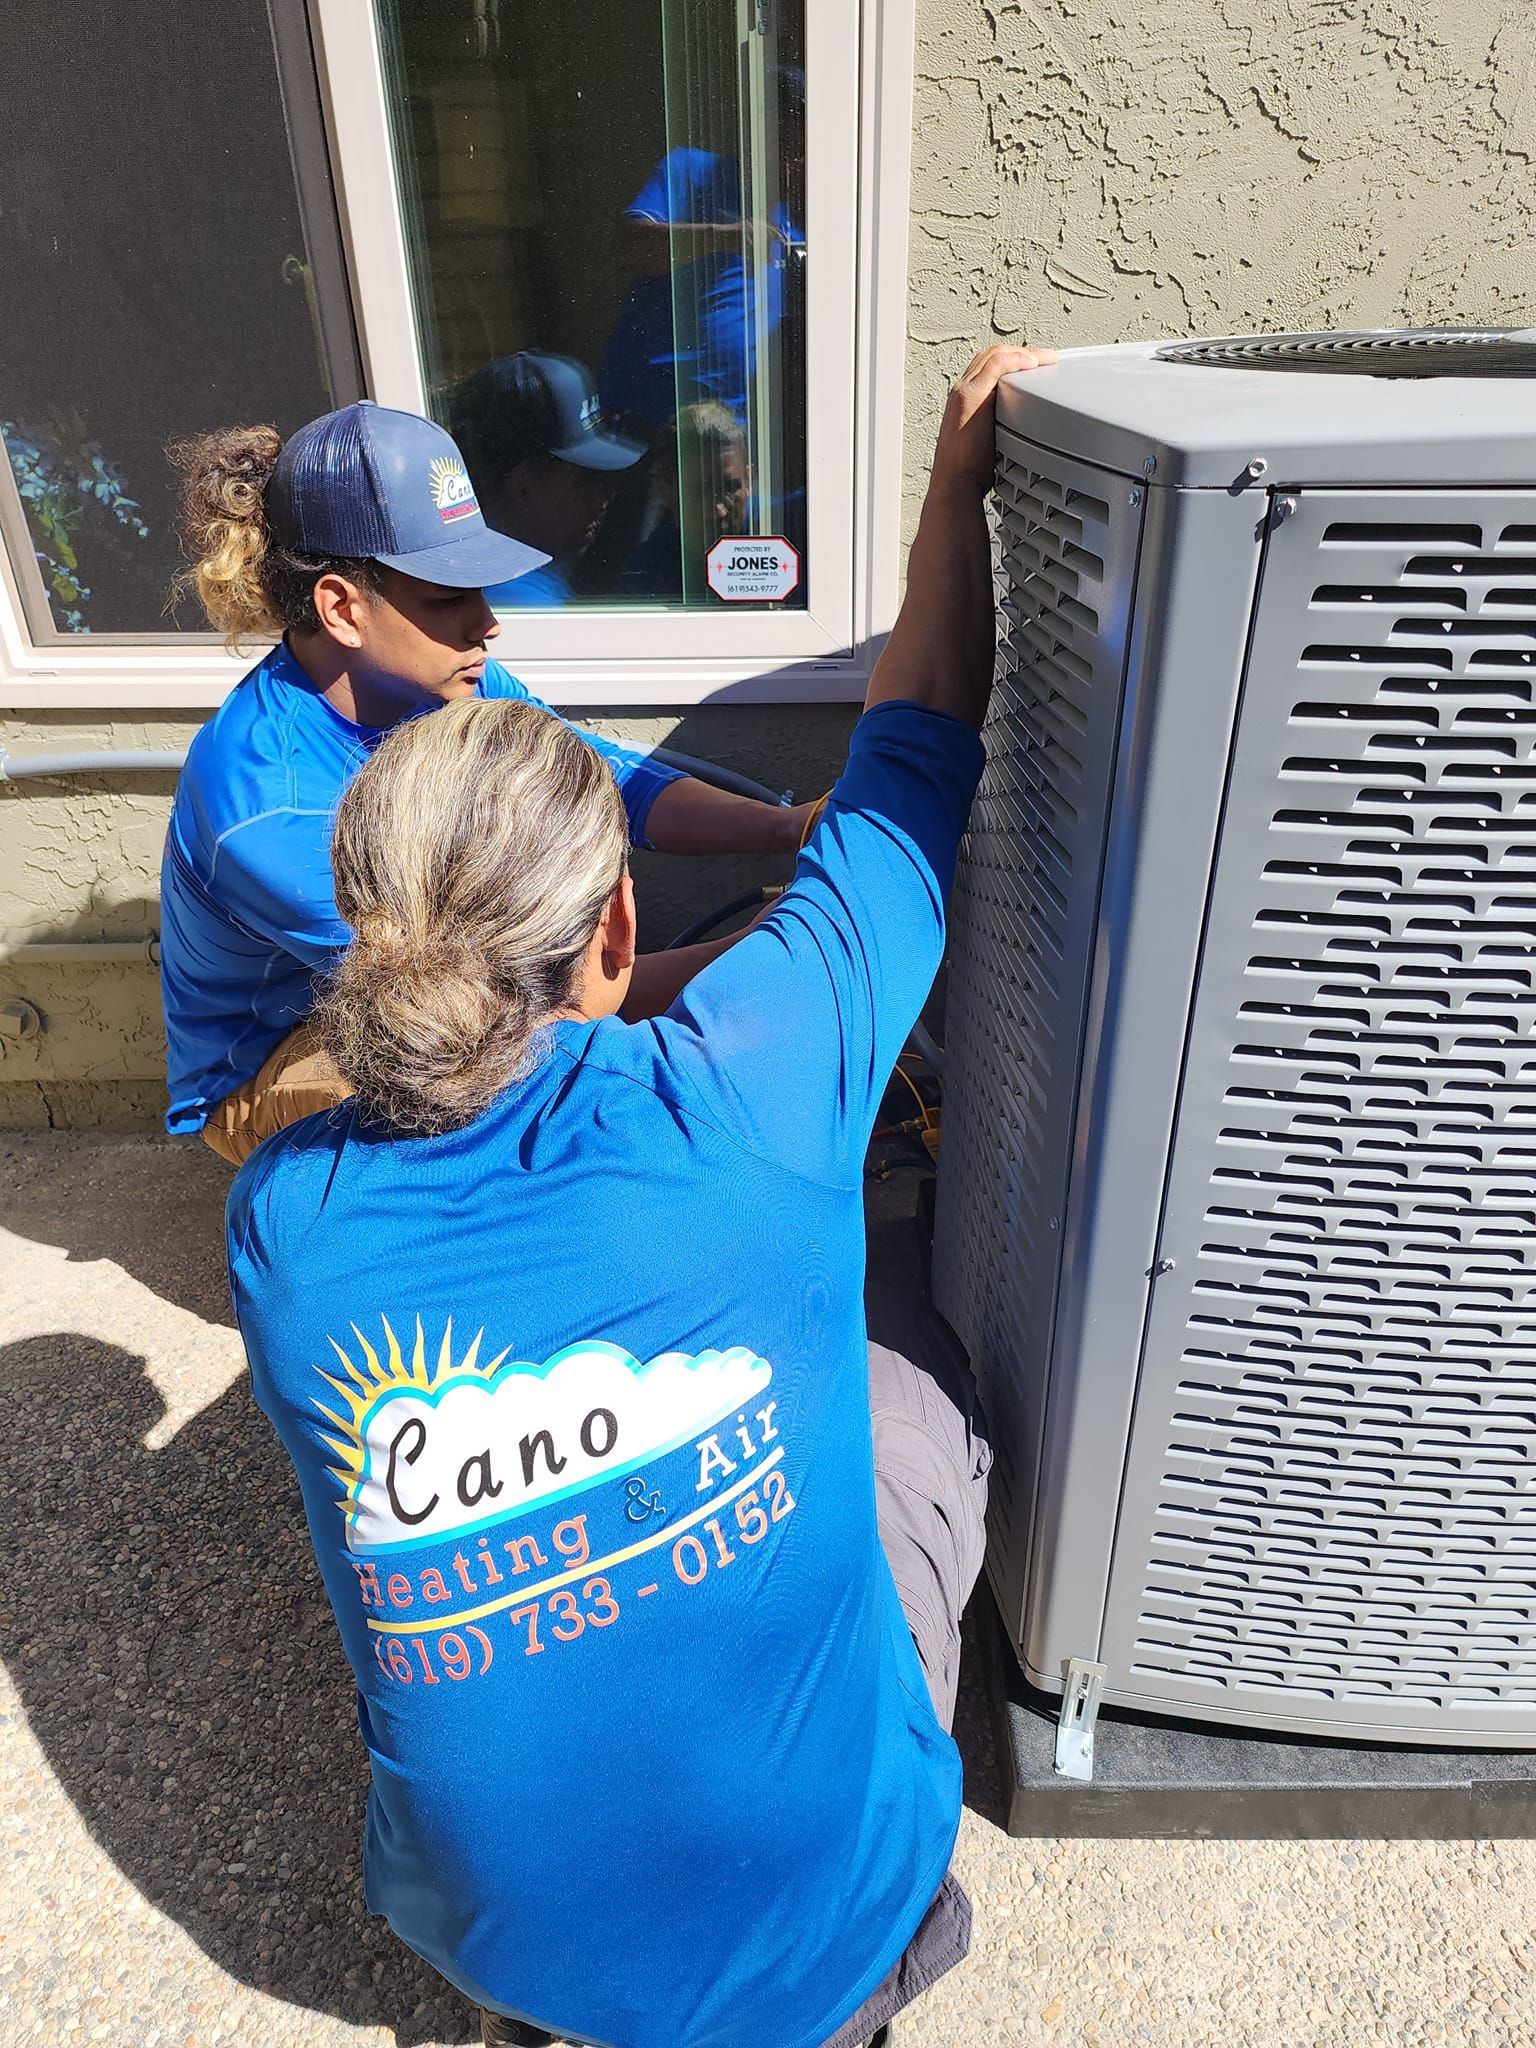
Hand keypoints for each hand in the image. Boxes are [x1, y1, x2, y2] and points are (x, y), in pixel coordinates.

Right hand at [929, 343, 1057, 496]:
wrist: (954, 484)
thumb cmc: (969, 472)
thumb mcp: (988, 442)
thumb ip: (1002, 428)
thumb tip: (1023, 432)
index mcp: (965, 400)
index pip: (988, 366)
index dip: (1013, 360)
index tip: (1034, 366)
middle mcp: (962, 391)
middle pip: (991, 355)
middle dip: (1021, 352)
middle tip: (1045, 358)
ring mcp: (964, 392)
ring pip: (994, 355)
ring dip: (1023, 353)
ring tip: (1045, 359)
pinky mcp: (970, 396)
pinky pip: (995, 365)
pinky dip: (1016, 359)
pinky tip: (1032, 364)